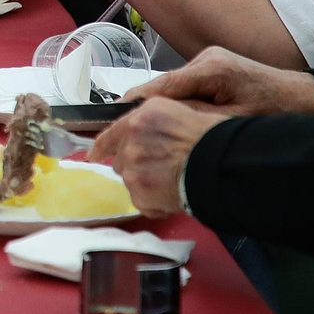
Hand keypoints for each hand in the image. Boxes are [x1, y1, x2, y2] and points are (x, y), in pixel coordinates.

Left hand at [90, 98, 231, 216]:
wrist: (220, 164)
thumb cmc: (207, 138)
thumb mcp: (172, 112)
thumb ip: (146, 122)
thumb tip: (135, 135)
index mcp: (137, 120)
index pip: (109, 135)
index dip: (101, 147)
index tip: (94, 154)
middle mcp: (130, 143)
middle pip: (121, 160)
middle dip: (136, 165)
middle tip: (162, 167)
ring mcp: (132, 170)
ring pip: (131, 180)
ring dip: (146, 183)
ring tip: (172, 180)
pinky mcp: (140, 193)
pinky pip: (141, 201)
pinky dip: (154, 201)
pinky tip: (172, 194)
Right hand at [122, 45, 313, 116]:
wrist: (308, 101)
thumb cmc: (276, 114)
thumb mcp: (233, 125)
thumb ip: (194, 119)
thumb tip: (155, 121)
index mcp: (210, 68)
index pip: (160, 86)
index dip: (132, 106)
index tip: (109, 125)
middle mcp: (204, 59)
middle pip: (160, 86)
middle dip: (139, 111)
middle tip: (116, 137)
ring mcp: (207, 62)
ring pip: (169, 89)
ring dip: (156, 111)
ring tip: (137, 135)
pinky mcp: (211, 71)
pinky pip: (181, 89)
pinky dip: (171, 107)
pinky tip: (164, 126)